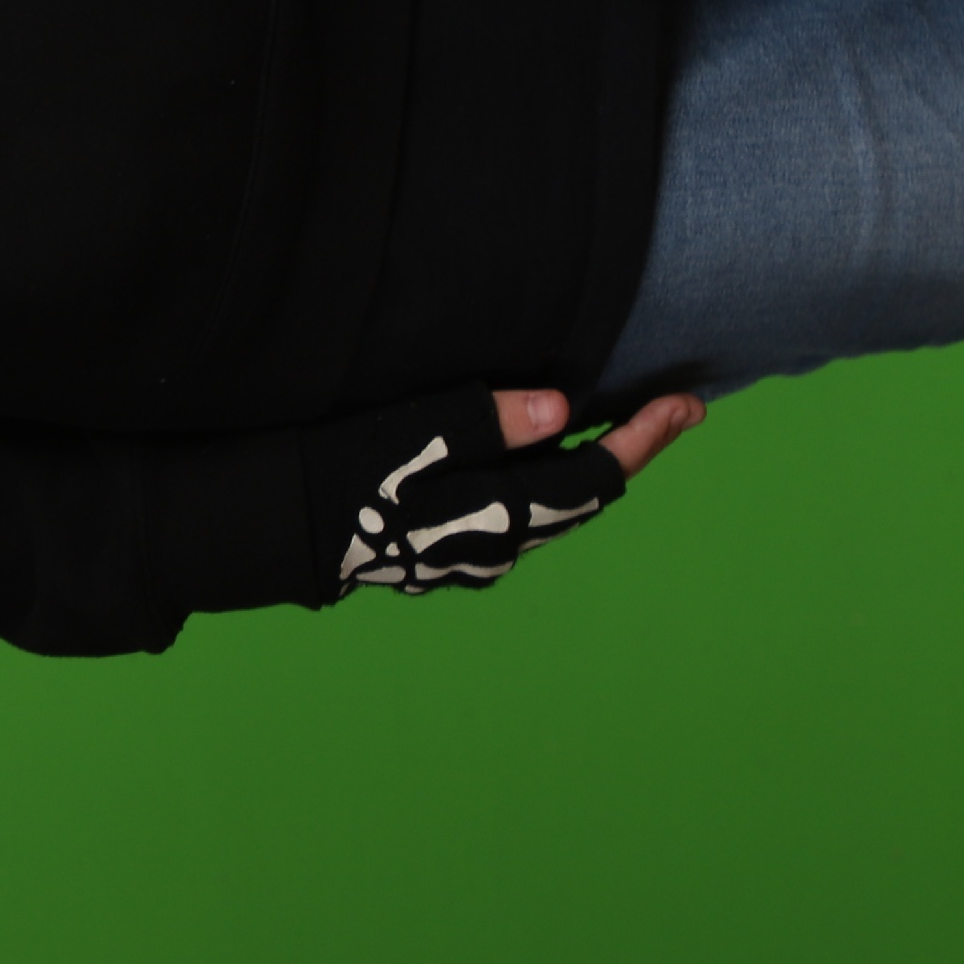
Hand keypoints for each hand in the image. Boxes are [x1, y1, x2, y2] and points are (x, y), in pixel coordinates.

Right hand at [311, 382, 703, 595]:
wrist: (274, 528)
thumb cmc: (339, 470)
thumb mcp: (413, 431)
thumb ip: (488, 420)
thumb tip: (560, 409)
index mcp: (500, 518)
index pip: (594, 475)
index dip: (645, 438)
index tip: (689, 403)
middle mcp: (498, 550)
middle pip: (581, 498)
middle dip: (625, 451)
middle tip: (666, 411)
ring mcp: (467, 560)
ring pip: (547, 509)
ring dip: (582, 467)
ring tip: (610, 428)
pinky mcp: (438, 555)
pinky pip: (510, 514)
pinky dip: (538, 479)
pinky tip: (530, 457)